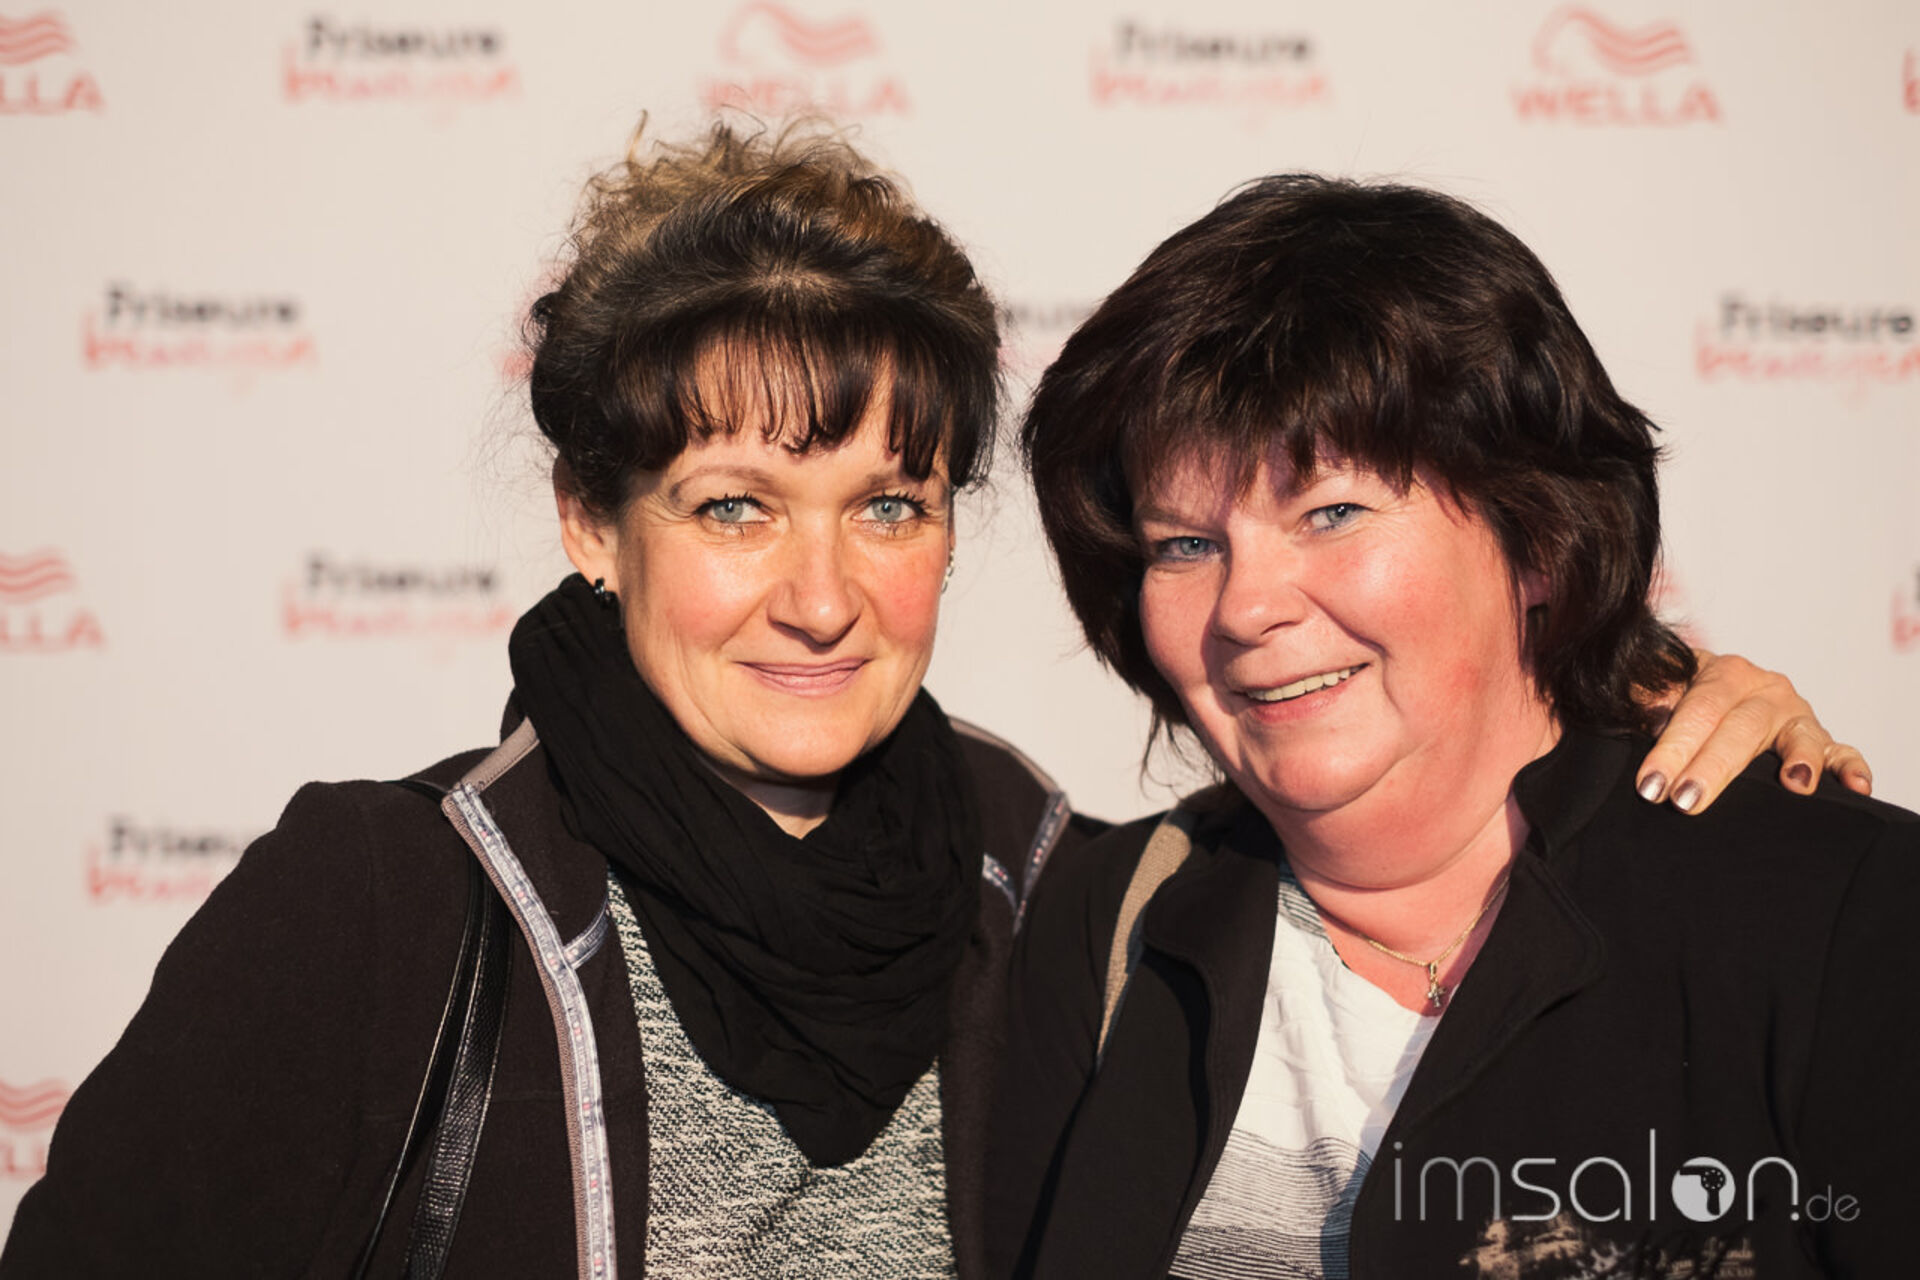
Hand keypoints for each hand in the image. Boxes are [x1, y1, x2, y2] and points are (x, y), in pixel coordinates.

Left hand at [1637, 652, 1871, 814]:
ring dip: (1797, 761)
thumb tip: (1640, 715)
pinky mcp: (1820, 740)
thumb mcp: (1655, 691)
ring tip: (1794, 785)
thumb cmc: (1676, 698)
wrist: (1715, 691)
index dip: (1672, 748)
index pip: (1697, 710)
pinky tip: (1856, 787)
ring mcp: (1795, 715)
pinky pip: (1841, 751)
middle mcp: (1764, 689)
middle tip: (1686, 802)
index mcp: (1722, 673)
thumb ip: (1642, 698)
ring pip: (1797, 737)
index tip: (1650, 786)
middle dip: (1713, 767)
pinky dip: (1851, 766)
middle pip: (1741, 728)